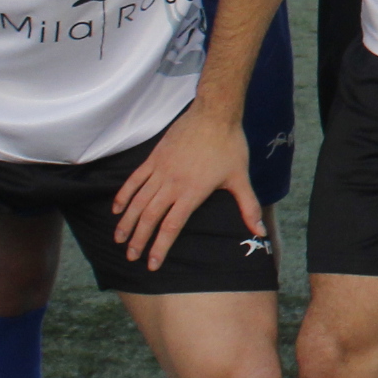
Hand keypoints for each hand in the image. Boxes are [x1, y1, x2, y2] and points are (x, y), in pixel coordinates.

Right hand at [112, 102, 261, 269]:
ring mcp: (160, 170)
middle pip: (149, 217)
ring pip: (137, 201)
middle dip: (138, 239)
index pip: (171, 227)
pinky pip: (134, 180)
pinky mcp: (153, 158)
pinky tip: (117, 210)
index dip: (160, 247)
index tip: (151, 264)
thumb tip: (261, 232)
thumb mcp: (241, 178)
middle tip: (130, 257)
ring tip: (118, 239)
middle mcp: (172, 184)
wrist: (214, 114)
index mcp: (192, 192)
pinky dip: (124, 196)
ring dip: (127, 222)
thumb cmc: (230, 145)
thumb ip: (249, 207)